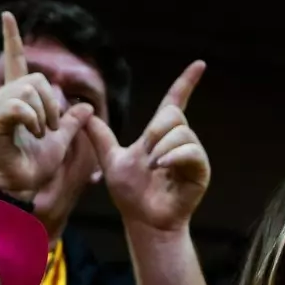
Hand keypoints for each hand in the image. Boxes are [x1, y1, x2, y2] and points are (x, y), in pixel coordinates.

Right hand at [0, 11, 95, 199]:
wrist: (18, 189)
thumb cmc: (32, 169)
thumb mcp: (59, 142)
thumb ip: (71, 123)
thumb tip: (87, 106)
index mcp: (17, 100)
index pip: (14, 62)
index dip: (11, 39)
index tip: (7, 16)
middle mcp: (3, 100)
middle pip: (35, 79)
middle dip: (52, 102)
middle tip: (51, 126)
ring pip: (29, 91)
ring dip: (44, 113)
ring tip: (42, 132)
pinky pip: (20, 106)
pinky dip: (33, 119)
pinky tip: (34, 132)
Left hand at [87, 61, 208, 232]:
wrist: (143, 220)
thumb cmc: (130, 194)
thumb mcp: (110, 160)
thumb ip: (100, 137)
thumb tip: (84, 114)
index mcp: (161, 133)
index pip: (175, 101)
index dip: (186, 82)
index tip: (199, 64)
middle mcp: (180, 140)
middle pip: (172, 114)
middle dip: (154, 132)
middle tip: (146, 155)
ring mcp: (192, 154)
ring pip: (180, 132)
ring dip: (160, 149)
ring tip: (153, 167)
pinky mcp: (200, 169)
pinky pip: (189, 151)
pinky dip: (172, 157)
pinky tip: (162, 169)